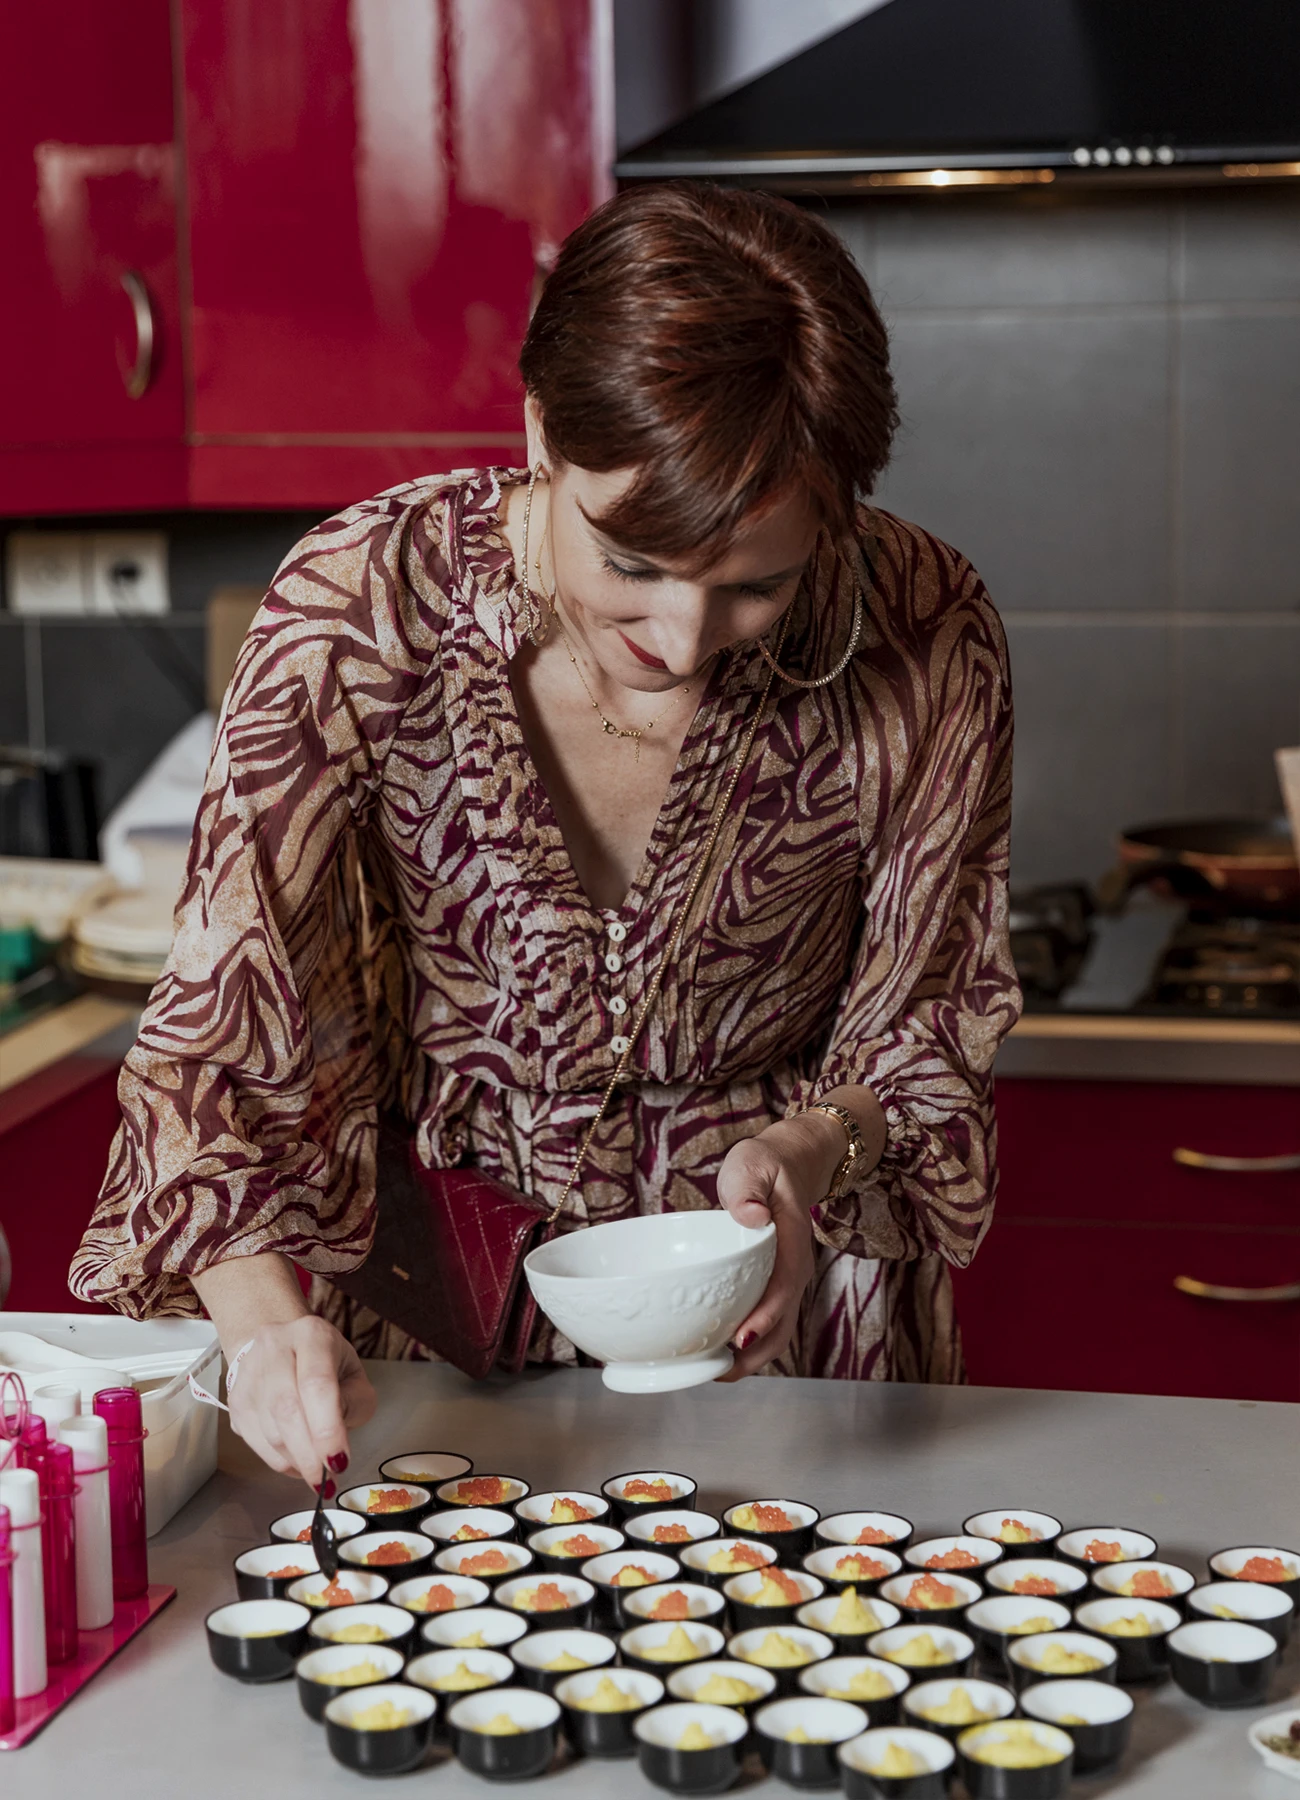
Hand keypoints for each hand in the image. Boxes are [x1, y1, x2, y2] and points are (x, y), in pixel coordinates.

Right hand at [227, 1315, 375, 1487]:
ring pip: (269, 1429)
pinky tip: (296, 1462)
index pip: (316, 1383)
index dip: (327, 1428)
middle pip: (287, 1409)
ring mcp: (248, 1373)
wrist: (283, 1345)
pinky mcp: (234, 1399)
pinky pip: (255, 1441)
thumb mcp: (354, 1374)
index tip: (339, 1462)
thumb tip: (332, 1440)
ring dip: (295, 1460)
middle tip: (326, 1480)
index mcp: (311, 1334)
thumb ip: (355, 1402)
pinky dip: (279, 1460)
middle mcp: (274, 1346)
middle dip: (309, 1453)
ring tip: (316, 1470)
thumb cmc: (325, 1362)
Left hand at [714, 1112, 843, 1378]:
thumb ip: (749, 1186)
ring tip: (715, 1373)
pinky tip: (719, 1352)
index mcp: (791, 1241)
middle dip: (756, 1353)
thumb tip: (749, 1215)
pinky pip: (767, 1322)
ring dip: (752, 1356)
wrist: (788, 1165)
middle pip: (784, 1323)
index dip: (765, 1316)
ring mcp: (786, 1280)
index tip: (740, 1338)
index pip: (784, 1286)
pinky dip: (748, 1343)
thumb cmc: (765, 1166)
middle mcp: (794, 1269)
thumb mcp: (754, 1164)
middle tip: (719, 1372)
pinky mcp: (774, 1285)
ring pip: (777, 1331)